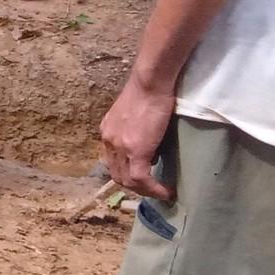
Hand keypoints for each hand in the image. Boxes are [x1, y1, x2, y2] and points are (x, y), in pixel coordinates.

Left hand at [99, 79, 174, 200]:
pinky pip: (140, 178)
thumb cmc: (149, 92)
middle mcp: (108, 141)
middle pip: (117, 174)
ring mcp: (119, 146)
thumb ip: (138, 133)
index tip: (143, 180)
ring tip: (160, 192)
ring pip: (127, 180)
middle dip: (135, 186)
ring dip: (145, 190)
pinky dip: (154, 189)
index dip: (127, 174)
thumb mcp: (136, 116)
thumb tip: (152, 151)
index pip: (112, 161)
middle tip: (153, 189)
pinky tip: (166, 192)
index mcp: (108, 132)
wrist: (150, 82)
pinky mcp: (135, 150)